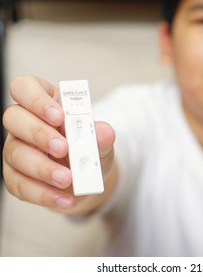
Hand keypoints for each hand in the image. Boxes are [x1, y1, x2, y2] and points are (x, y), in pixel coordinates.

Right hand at [2, 76, 115, 211]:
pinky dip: (43, 194)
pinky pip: (19, 184)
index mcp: (45, 104)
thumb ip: (102, 135)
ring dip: (42, 168)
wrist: (87, 178)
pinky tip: (64, 199)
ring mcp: (16, 149)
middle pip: (13, 117)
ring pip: (14, 153)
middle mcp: (25, 124)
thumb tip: (103, 132)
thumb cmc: (90, 149)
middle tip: (64, 148)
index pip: (25, 87)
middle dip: (39, 133)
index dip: (36, 99)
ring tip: (67, 178)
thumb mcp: (101, 141)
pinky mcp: (16, 176)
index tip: (58, 116)